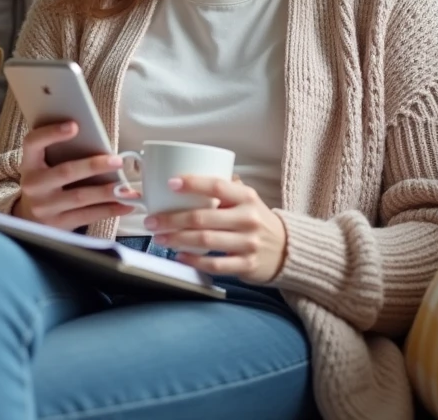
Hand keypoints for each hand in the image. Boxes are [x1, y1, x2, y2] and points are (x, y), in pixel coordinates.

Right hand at [12, 121, 137, 230]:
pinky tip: (125, 205)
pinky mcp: (57, 225)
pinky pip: (87, 216)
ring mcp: (44, 207)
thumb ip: (61, 154)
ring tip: (127, 188)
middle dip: (94, 165)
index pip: (33, 143)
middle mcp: (34, 185)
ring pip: (80, 197)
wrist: (30, 219)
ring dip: (107, 191)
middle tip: (117, 161)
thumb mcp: (44, 167)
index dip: (52, 133)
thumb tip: (98, 144)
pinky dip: (109, 210)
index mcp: (29, 164)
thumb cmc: (46, 184)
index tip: (75, 126)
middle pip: (66, 172)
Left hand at [145, 175, 286, 283]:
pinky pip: (214, 265)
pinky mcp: (246, 265)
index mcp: (246, 197)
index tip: (170, 183)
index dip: (193, 183)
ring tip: (159, 237)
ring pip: (205, 242)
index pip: (217, 186)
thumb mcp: (245, 199)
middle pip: (203, 218)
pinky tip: (179, 257)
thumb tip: (185, 172)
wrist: (285, 249)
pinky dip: (194, 262)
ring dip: (177, 239)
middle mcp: (248, 219)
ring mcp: (248, 243)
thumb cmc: (254, 219)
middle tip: (151, 220)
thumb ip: (223, 188)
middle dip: (172, 219)